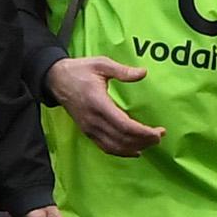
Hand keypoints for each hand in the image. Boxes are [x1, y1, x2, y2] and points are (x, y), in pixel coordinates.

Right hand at [47, 57, 165, 156]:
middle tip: (160, 136)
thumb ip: (122, 71)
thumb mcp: (101, 64)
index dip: (143, 132)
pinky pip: (106, 147)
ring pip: (115, 146)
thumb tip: (143, 73)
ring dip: (135, 147)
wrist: (56, 80)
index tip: (159, 131)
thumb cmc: (80, 70)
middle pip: (122, 138)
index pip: (124, 125)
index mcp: (98, 103)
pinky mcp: (87, 132)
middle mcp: (93, 120)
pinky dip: (122, 152)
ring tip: (151, 143)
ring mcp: (89, 128)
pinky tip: (135, 151)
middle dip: (144, 140)